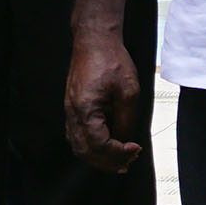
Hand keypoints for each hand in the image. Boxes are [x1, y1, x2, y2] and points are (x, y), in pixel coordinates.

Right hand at [62, 25, 147, 173]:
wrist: (94, 42)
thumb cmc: (111, 61)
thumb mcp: (129, 92)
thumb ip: (126, 120)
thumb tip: (124, 140)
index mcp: (86, 109)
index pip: (99, 145)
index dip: (118, 153)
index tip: (135, 149)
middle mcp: (73, 113)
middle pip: (85, 151)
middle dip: (108, 161)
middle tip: (128, 162)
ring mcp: (70, 111)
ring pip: (78, 146)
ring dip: (98, 157)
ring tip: (118, 160)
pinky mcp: (72, 108)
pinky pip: (76, 135)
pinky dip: (90, 147)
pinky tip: (105, 147)